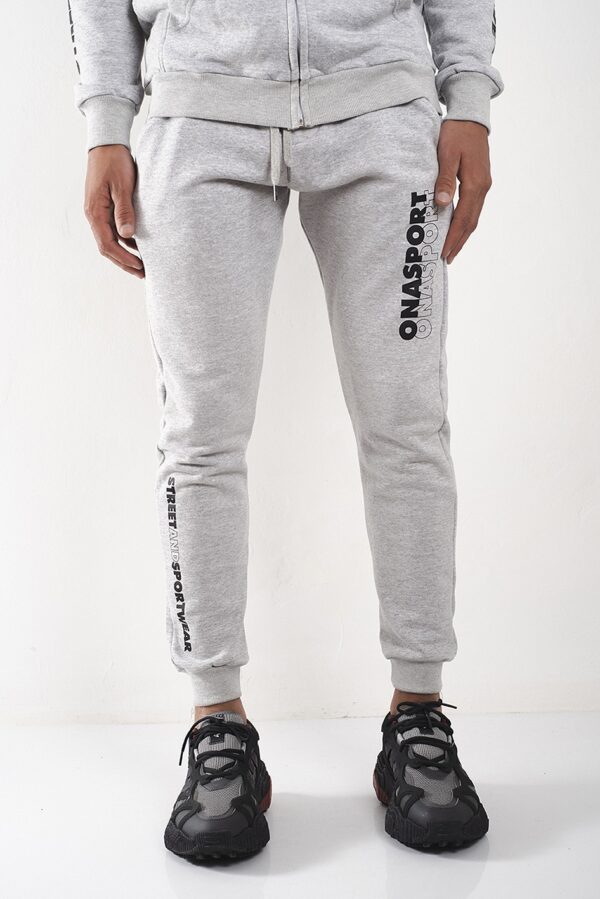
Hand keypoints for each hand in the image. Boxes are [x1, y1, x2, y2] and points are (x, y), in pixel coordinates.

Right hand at [84, 145, 143, 277]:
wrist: (107, 143)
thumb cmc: (114, 162)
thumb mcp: (122, 186)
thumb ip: (124, 210)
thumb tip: (127, 235)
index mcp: (95, 212)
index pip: (107, 244)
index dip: (123, 258)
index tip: (139, 267)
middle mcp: (94, 215)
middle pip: (108, 247)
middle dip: (125, 262)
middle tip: (143, 274)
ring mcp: (100, 212)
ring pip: (112, 240)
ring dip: (127, 253)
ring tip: (144, 265)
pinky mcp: (106, 208)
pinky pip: (115, 230)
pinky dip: (127, 240)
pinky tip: (141, 246)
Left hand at [434, 121, 491, 263]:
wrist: (471, 117)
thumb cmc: (456, 133)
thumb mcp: (446, 154)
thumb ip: (444, 180)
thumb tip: (442, 205)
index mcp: (475, 183)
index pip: (463, 218)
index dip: (453, 238)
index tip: (443, 253)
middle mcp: (483, 187)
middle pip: (471, 222)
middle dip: (458, 242)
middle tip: (446, 259)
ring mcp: (483, 185)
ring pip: (473, 217)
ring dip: (462, 235)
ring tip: (451, 249)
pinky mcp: (480, 181)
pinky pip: (473, 208)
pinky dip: (465, 222)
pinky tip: (457, 228)